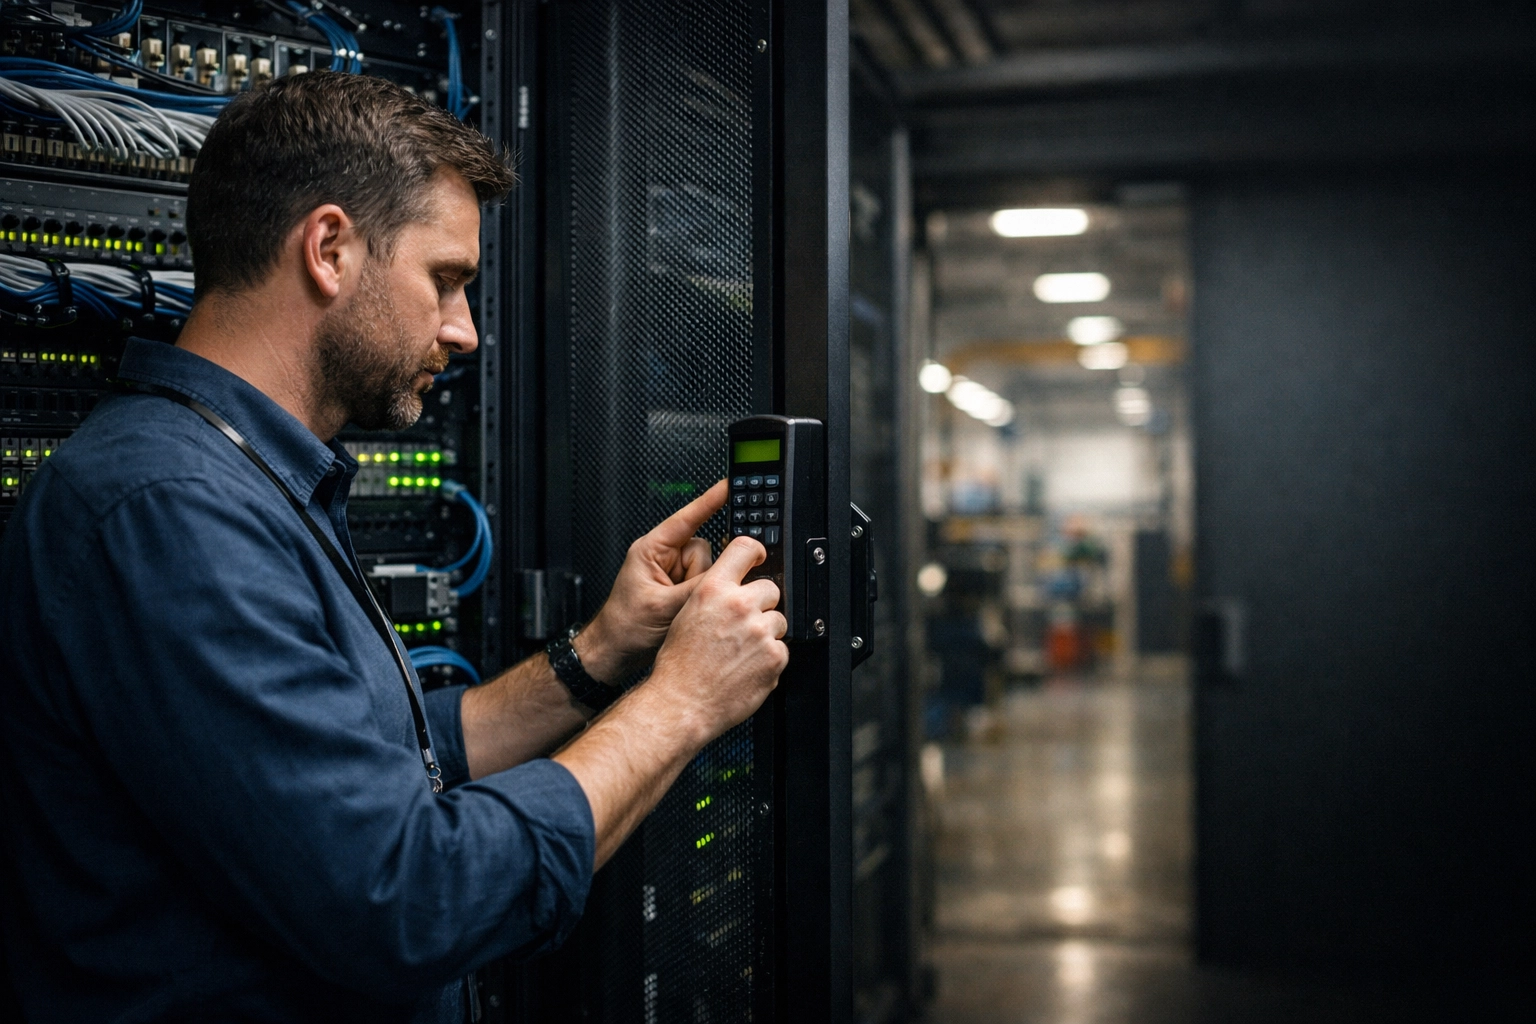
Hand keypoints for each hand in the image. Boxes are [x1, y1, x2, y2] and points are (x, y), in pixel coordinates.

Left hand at [575, 480, 726, 681]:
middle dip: (700, 577)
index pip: (687, 518)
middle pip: (705, 552)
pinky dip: (700, 599)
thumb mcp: (664, 607)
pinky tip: (683, 612)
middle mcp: (664, 558)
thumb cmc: (624, 627)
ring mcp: (674, 574)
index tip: (729, 485)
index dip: (710, 501)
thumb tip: (728, 577)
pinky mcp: (680, 589)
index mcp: (652, 550)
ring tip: (676, 609)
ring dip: (699, 592)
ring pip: (709, 571)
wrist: (614, 653)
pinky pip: (704, 586)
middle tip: (679, 597)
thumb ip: (699, 590)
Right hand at [647, 536, 788, 741]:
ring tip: (741, 651)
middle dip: (761, 604)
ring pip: (778, 620)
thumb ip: (714, 595)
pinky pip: (781, 649)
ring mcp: (760, 631)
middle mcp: (739, 605)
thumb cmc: (678, 665)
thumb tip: (735, 586)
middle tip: (742, 625)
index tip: (760, 558)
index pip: (745, 548)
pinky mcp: (775, 657)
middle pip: (770, 588)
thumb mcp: (686, 614)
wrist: (681, 703)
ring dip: (766, 633)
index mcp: (713, 590)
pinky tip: (746, 667)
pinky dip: (768, 658)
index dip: (756, 552)